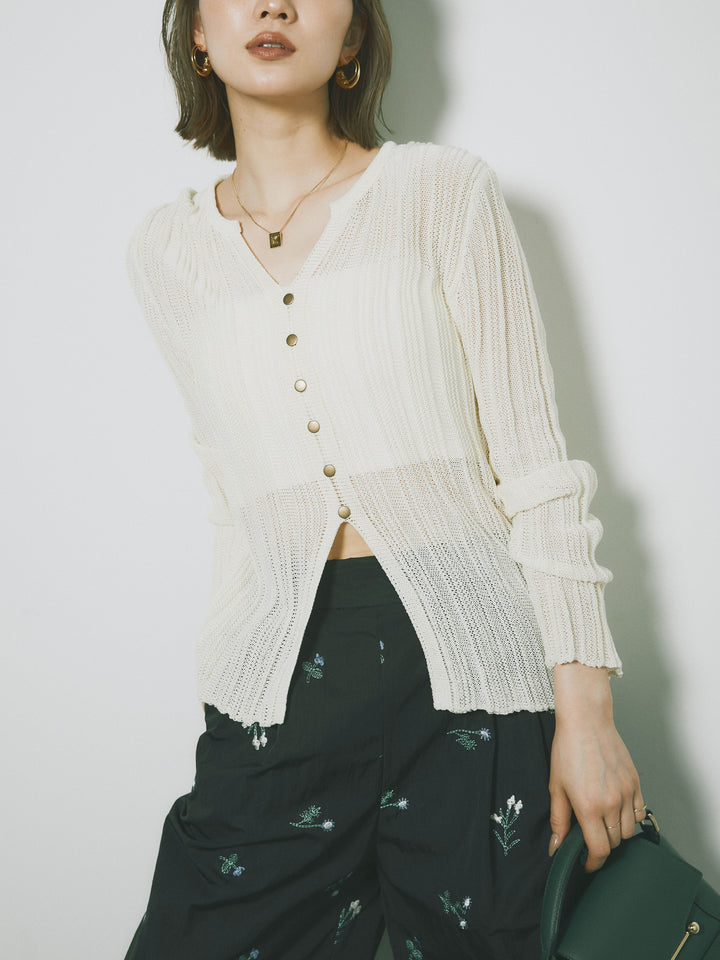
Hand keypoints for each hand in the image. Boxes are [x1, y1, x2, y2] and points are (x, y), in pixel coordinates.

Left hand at [548, 662, 644, 872]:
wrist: (586, 721)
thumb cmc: (568, 749)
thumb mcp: (556, 786)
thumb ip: (559, 820)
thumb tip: (555, 846)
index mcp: (589, 807)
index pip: (599, 850)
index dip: (593, 862)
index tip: (586, 863)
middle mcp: (611, 803)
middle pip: (615, 843)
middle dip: (602, 846)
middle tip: (589, 838)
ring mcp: (627, 793)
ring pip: (629, 831)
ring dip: (617, 833)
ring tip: (602, 823)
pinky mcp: (635, 783)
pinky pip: (639, 812)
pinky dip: (630, 818)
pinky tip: (616, 810)